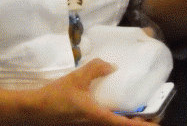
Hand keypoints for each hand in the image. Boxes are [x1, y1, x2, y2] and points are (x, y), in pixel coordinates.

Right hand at [25, 59, 154, 124]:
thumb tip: (113, 66)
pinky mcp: (77, 123)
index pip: (123, 125)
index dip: (140, 125)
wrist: (31, 110)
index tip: (155, 123)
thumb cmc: (56, 95)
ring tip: (133, 114)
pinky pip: (99, 122)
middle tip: (148, 118)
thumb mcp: (78, 78)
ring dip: (121, 121)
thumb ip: (97, 68)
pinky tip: (110, 110)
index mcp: (96, 117)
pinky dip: (109, 119)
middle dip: (134, 124)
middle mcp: (92, 125)